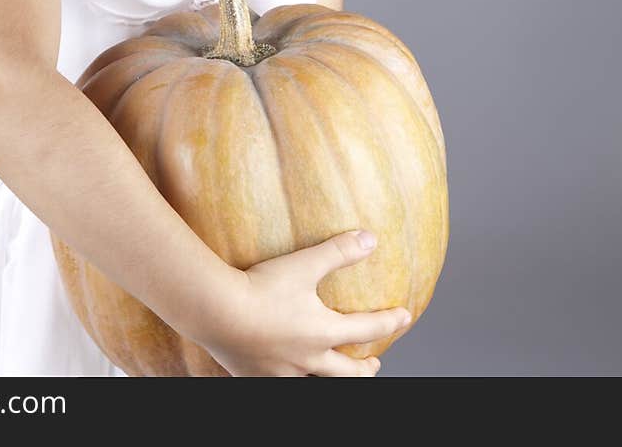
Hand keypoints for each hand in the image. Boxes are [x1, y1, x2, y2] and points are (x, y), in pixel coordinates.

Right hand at [201, 230, 411, 376]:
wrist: (216, 312)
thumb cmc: (261, 288)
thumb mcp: (303, 264)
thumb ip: (338, 252)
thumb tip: (371, 239)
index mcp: (322, 333)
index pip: (366, 330)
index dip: (389, 322)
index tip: (405, 316)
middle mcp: (307, 360)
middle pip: (345, 373)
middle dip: (364, 369)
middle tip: (375, 364)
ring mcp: (281, 373)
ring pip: (314, 382)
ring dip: (329, 377)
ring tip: (330, 370)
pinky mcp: (256, 377)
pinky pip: (280, 382)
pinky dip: (290, 377)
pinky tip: (284, 370)